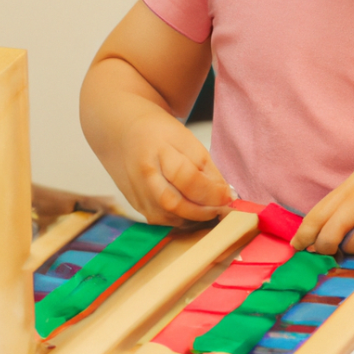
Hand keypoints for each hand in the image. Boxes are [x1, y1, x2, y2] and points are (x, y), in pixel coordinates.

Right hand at [117, 104, 232, 226]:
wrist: (123, 131)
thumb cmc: (160, 132)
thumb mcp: (187, 140)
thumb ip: (207, 168)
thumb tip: (227, 195)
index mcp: (158, 152)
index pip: (187, 178)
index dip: (211, 192)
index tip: (229, 196)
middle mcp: (144, 177)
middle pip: (174, 204)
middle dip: (203, 211)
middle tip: (222, 208)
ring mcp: (137, 194)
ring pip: (168, 217)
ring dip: (194, 218)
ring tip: (210, 210)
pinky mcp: (135, 206)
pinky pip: (162, 221)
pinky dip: (181, 220)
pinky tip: (193, 212)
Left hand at [290, 139, 353, 253]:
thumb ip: (351, 196)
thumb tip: (329, 222)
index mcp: (352, 184)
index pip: (318, 213)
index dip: (304, 233)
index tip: (296, 246)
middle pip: (328, 234)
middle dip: (321, 248)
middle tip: (320, 254)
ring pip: (352, 245)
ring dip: (350, 248)